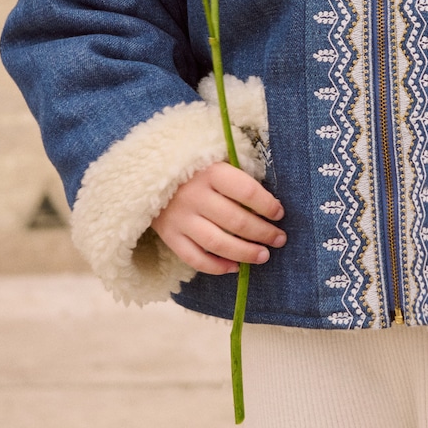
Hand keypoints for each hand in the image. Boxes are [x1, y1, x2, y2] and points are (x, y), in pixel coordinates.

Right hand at [151, 162, 285, 274]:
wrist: (147, 174)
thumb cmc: (194, 168)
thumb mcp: (215, 160)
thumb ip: (238, 177)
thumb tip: (270, 203)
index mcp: (211, 172)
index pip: (246, 192)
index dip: (267, 205)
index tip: (279, 213)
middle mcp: (195, 196)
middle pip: (236, 221)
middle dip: (263, 233)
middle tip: (279, 239)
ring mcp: (180, 219)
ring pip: (218, 243)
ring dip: (245, 253)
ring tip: (263, 256)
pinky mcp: (169, 236)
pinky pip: (194, 258)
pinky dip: (216, 266)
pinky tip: (234, 267)